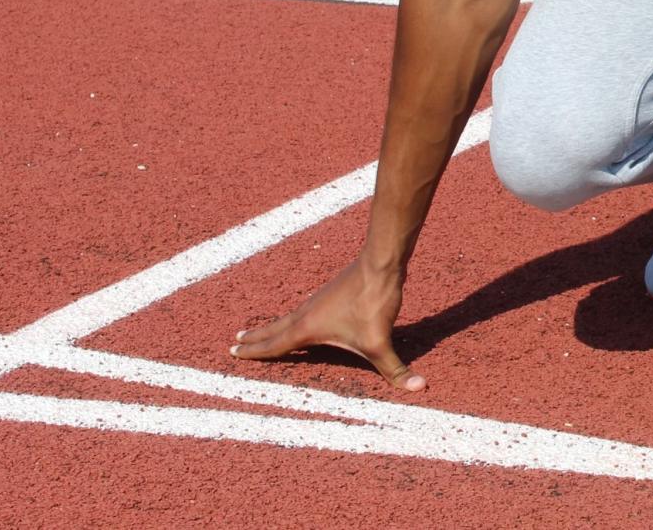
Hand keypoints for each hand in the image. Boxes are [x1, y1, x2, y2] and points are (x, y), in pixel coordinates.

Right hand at [230, 258, 423, 391]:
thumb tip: (419, 388)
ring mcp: (317, 301)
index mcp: (308, 328)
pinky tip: (299, 319)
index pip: (275, 344)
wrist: (380, 264)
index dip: (255, 352)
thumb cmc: (373, 302)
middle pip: (274, 328)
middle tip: (235, 343)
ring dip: (271, 327)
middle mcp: (306, 313)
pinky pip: (302, 310)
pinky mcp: (330, 293)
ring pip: (288, 318)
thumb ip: (396, 370)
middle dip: (256, 338)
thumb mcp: (382, 343)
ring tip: (259, 332)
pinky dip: (291, 318)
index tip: (233, 353)